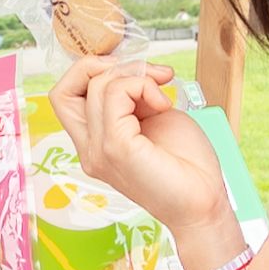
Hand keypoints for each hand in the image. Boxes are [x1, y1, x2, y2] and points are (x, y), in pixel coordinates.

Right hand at [51, 53, 237, 264]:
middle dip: (103, 66)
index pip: (64, 97)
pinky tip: (163, 105)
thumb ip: (133, 98)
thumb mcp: (154, 118)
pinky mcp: (115, 147)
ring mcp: (98, 150)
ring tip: (161, 96)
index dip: (89, 72)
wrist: (204, 203)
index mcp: (95, 144)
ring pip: (97, 86)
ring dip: (136, 76)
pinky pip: (114, 94)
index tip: (129, 72)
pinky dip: (141, 86)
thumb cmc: (186, 166)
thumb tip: (132, 72)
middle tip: (144, 75)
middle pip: (64, 89)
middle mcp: (90, 149)